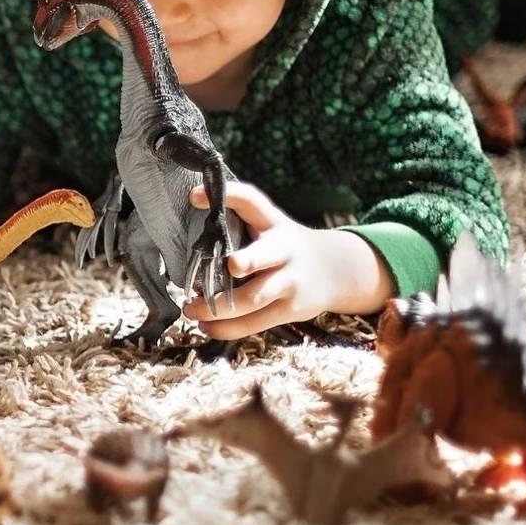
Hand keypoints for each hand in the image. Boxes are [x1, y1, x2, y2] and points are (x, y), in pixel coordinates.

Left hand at [181, 182, 394, 337]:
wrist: (336, 271)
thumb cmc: (284, 246)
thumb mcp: (269, 226)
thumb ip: (239, 225)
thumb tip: (191, 233)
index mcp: (273, 223)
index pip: (251, 202)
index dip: (228, 196)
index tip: (194, 196)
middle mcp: (284, 251)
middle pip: (265, 256)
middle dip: (249, 260)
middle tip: (231, 265)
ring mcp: (289, 283)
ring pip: (253, 298)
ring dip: (217, 307)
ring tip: (190, 308)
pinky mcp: (289, 310)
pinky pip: (254, 324)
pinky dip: (227, 328)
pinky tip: (206, 326)